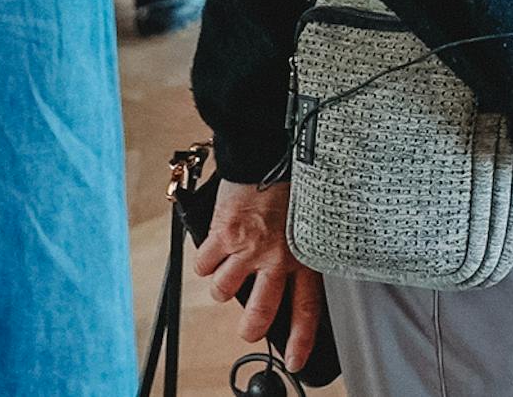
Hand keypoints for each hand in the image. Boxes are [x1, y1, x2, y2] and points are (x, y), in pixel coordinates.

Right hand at [192, 179, 324, 361]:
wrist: (268, 150)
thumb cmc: (291, 181)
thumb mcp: (309, 220)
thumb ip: (298, 250)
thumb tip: (286, 277)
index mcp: (304, 255)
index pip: (307, 309)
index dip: (299, 340)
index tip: (296, 361)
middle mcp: (277, 258)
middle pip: (259, 314)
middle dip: (250, 329)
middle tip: (249, 330)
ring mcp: (248, 249)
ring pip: (222, 292)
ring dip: (221, 284)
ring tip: (230, 267)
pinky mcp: (223, 236)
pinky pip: (203, 266)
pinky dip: (205, 261)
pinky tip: (215, 247)